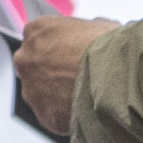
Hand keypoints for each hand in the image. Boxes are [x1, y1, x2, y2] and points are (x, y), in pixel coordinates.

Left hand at [12, 15, 121, 138]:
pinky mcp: (44, 114)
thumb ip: (89, 29)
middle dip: (52, 72)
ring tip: (86, 98)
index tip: (73, 56)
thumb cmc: (110, 48)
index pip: (40, 39)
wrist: (117, 77)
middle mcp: (26, 58)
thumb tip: (97, 32)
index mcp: (36, 31)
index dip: (60, 49)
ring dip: (57, 96)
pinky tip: (87, 112)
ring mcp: (31, 88)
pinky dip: (67, 116)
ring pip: (40, 94)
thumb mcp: (102, 26)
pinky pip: (53, 116)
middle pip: (34, 66)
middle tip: (77, 78)